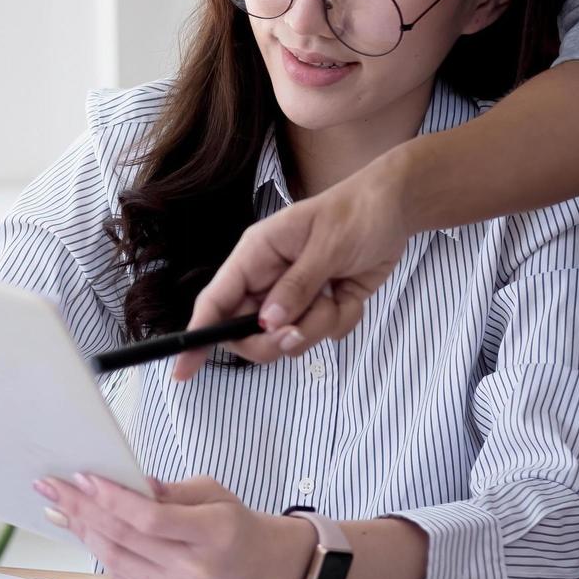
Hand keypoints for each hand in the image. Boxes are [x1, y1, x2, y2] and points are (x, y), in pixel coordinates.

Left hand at [34, 474, 309, 578]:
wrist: (256, 571)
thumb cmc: (232, 526)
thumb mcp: (212, 494)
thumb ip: (169, 491)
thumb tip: (126, 483)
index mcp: (215, 538)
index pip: (151, 520)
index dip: (112, 498)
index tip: (82, 478)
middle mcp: (196, 575)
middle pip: (124, 540)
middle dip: (81, 510)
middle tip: (51, 488)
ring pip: (115, 561)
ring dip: (83, 531)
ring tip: (60, 507)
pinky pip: (121, 578)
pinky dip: (101, 553)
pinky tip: (86, 531)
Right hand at [173, 155, 410, 379]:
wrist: (396, 209)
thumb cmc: (357, 213)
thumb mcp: (326, 246)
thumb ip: (297, 287)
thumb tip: (268, 324)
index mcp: (256, 255)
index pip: (216, 300)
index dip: (197, 335)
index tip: (183, 369)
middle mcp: (268, 279)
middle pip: (249, 333)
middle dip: (278, 339)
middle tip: (302, 331)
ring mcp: (294, 295)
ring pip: (289, 338)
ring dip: (319, 326)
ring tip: (337, 293)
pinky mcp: (320, 306)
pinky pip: (322, 335)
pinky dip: (341, 321)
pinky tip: (350, 292)